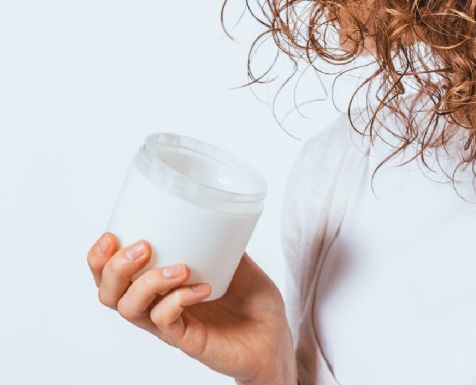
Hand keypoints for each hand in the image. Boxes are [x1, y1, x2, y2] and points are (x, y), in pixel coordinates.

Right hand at [87, 233, 296, 384]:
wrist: (276, 338)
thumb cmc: (253, 303)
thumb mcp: (236, 261)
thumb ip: (222, 240)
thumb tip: (215, 210)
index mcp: (158, 288)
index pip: (111, 276)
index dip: (99, 258)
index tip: (111, 234)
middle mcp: (157, 308)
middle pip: (109, 294)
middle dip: (115, 268)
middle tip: (143, 247)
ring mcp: (170, 326)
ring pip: (130, 309)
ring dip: (147, 282)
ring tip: (179, 267)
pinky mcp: (187, 341)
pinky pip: (165, 322)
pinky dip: (179, 300)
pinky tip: (202, 289)